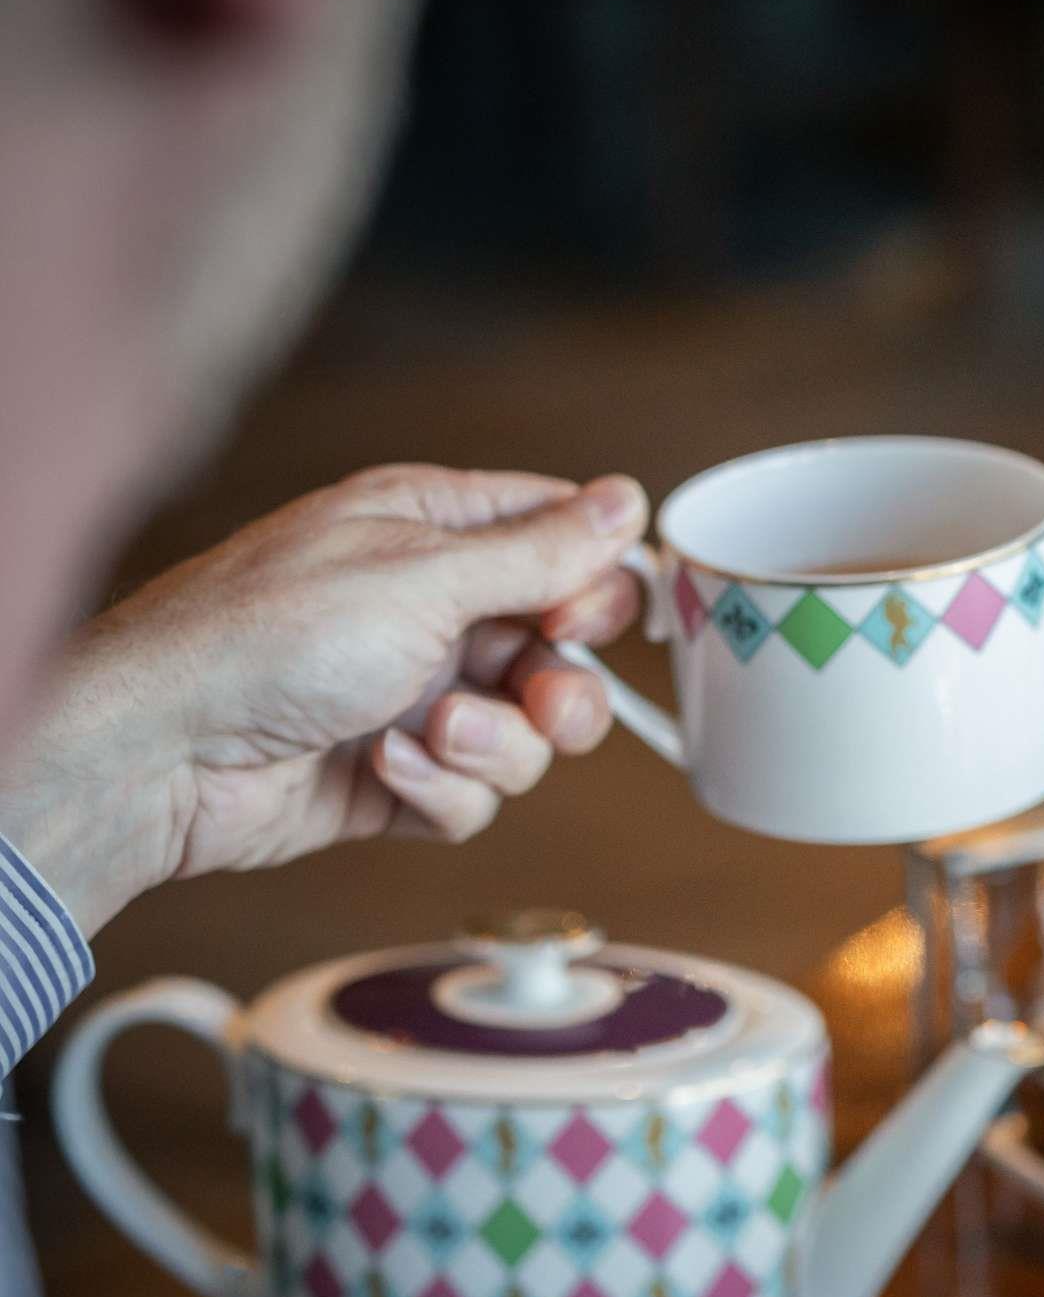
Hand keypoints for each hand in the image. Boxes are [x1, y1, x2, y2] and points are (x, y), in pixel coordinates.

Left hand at [0, 464, 648, 933]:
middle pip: (564, 653)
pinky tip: (379, 765)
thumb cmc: (265, 637)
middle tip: (538, 698)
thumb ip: (540, 551)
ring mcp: (416, 696)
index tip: (580, 618)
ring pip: (531, 736)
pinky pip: (476, 795)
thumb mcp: (423, 576)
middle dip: (559, 689)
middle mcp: (431, 611)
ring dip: (495, 746)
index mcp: (432, 531)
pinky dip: (441, 789)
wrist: (162, 754)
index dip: (595, 585)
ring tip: (430, 734)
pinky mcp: (399, 775)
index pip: (562, 541)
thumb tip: (627, 500)